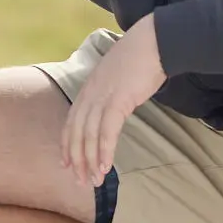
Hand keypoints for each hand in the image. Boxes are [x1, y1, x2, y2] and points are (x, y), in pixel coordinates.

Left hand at [62, 17, 166, 186]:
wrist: (155, 41)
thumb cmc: (141, 59)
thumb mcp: (118, 77)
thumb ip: (110, 93)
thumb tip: (112, 110)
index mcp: (88, 88)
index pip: (71, 122)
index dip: (67, 145)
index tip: (66, 165)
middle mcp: (90, 93)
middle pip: (76, 132)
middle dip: (77, 159)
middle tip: (80, 181)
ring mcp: (102, 96)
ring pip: (89, 135)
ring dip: (90, 161)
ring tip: (94, 181)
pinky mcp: (119, 99)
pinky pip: (107, 131)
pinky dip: (104, 151)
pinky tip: (106, 167)